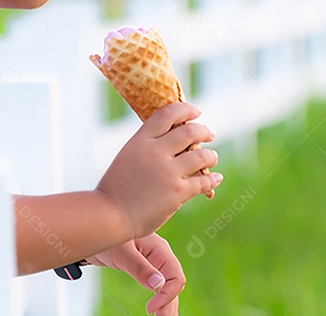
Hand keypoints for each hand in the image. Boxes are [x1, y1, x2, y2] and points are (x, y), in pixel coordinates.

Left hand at [87, 233, 184, 314]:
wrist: (91, 228)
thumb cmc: (106, 234)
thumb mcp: (122, 253)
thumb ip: (140, 268)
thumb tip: (159, 285)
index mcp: (159, 249)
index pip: (175, 277)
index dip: (166, 295)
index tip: (149, 309)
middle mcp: (159, 255)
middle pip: (173, 284)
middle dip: (169, 304)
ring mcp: (153, 261)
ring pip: (167, 286)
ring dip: (166, 304)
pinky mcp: (144, 266)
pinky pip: (157, 284)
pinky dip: (159, 298)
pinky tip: (156, 309)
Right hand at [96, 102, 221, 238]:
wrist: (109, 215)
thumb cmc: (115, 188)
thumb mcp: (127, 156)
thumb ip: (147, 146)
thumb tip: (171, 139)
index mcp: (140, 140)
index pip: (167, 114)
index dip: (186, 109)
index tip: (197, 111)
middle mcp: (155, 152)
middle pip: (190, 132)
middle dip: (204, 131)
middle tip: (210, 134)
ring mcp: (168, 172)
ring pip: (201, 156)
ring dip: (211, 156)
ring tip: (212, 157)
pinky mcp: (177, 193)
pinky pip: (203, 182)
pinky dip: (212, 179)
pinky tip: (216, 178)